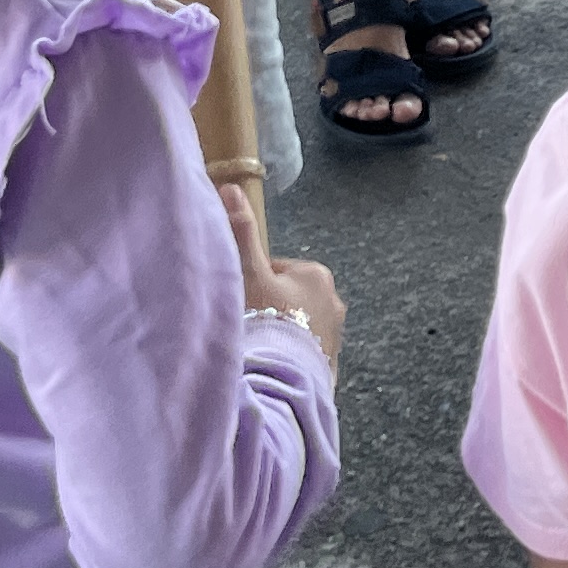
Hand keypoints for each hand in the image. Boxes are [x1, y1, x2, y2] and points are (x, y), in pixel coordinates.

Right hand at [224, 182, 344, 367]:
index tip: (241, 300)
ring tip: (259, 348)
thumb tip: (231, 188)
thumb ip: (242, 232)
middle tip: (249, 326)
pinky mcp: (332, 364)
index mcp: (317, 274)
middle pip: (290, 298)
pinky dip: (290, 356)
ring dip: (281, 333)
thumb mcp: (250, 273)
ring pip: (298, 325)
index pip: (278, 270)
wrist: (282, 379)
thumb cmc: (266, 319)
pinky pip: (305, 353)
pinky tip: (273, 365)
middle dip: (270, 308)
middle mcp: (334, 300)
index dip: (255, 283)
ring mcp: (336, 334)